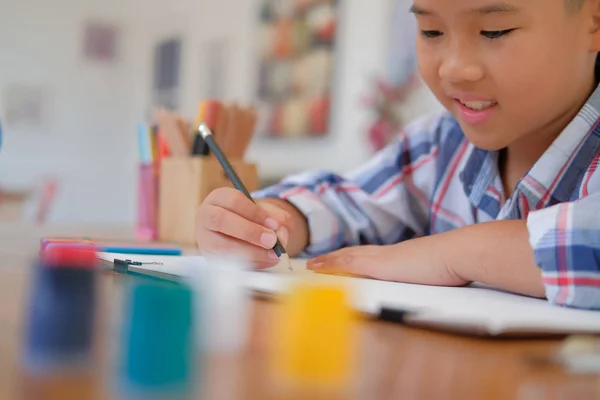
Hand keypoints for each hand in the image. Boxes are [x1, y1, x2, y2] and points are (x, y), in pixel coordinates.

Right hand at [196, 188, 291, 268]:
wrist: (238, 233)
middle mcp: (206, 216)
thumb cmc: (251, 219)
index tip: (273, 224)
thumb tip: (280, 231)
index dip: (255, 213)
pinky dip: (248, 264)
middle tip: (272, 241)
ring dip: (250, 252)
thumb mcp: (264, 212)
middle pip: (221, 220)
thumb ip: (275, 218)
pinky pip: (226, 263)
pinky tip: (265, 261)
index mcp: (219, 198)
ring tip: (272, 255)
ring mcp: (204, 238)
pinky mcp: (209, 257)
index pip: (234, 200)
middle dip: (249, 232)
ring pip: (221, 246)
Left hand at [306, 236, 468, 286]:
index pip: (370, 256)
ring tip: (312, 265)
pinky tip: (319, 269)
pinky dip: (332, 266)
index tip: (339, 260)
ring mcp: (383, 258)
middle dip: (335, 258)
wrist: (460, 253)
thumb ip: (427, 274)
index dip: (353, 257)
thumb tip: (430, 280)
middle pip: (354, 254)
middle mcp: (387, 253)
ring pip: (347, 257)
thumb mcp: (436, 271)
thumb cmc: (455, 264)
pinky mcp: (380, 265)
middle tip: (316, 262)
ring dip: (328, 261)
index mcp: (400, 256)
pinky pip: (348, 264)